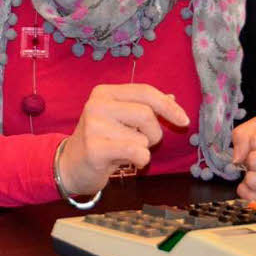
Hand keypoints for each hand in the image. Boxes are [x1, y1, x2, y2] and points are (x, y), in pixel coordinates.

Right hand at [59, 83, 189, 195]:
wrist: (71, 164)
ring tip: (124, 151)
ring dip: (143, 149)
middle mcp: (96, 105)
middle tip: (142, 142)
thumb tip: (172, 98)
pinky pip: (137, 153)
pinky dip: (141, 160)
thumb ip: (143, 106)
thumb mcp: (119, 118)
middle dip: (154, 133)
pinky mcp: (95, 148)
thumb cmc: (102, 139)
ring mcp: (93, 126)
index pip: (144, 91)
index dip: (168, 105)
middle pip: (147, 114)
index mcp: (104, 93)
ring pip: (143, 138)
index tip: (184, 121)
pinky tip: (125, 162)